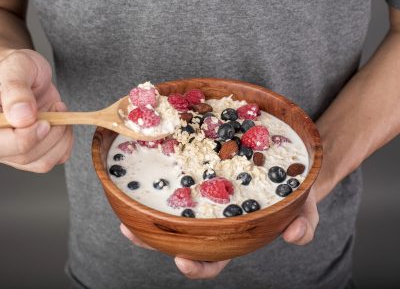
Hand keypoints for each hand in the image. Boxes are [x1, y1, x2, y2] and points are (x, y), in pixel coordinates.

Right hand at [0, 49, 72, 171]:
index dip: (27, 136)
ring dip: (59, 136)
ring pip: (42, 162)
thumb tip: (21, 116)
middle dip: (49, 133)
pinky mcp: (35, 152)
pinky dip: (66, 141)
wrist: (28, 73)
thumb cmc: (17, 68)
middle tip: (54, 108)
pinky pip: (56, 158)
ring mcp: (15, 150)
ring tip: (56, 111)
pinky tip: (60, 122)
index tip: (43, 119)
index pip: (3, 146)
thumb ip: (15, 90)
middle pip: (25, 156)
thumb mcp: (16, 68)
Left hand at [120, 190, 318, 278]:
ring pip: (169, 214)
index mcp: (234, 237)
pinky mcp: (198, 177)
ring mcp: (202, 200)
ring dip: (144, 216)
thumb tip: (295, 236)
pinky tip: (141, 172)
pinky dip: (157, 183)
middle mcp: (212, 222)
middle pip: (179, 238)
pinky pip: (175, 183)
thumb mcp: (303, 208)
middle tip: (133, 233)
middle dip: (155, 241)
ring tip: (125, 210)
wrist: (284, 165)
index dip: (197, 265)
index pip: (213, 259)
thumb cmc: (291, 195)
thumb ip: (303, 224)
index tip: (183, 260)